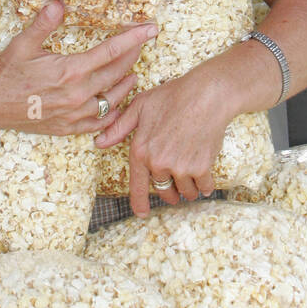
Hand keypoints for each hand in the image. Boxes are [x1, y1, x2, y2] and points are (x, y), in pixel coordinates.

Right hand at [0, 1, 157, 135]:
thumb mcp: (23, 43)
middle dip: (132, 56)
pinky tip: (115, 104)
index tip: (150, 29)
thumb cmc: (6, 72)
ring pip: (112, 99)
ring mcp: (74, 114)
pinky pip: (99, 122)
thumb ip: (44, 22)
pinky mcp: (68, 128)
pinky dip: (111, 113)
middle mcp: (77, 94)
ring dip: (125, 84)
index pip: (111, 51)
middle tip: (142, 44)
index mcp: (70, 71)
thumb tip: (59, 2)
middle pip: (117, 73)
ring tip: (133, 73)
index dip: (134, 39)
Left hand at [95, 66, 231, 215]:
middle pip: (164, 191)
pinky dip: (205, 184)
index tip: (142, 213)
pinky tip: (205, 175)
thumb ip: (120, 127)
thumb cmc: (173, 96)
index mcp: (141, 151)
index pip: (137, 186)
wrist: (206, 95)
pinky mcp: (201, 168)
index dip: (139, 203)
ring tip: (191, 172)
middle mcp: (159, 163)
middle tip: (175, 185)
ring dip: (188, 188)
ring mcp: (180, 167)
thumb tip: (99, 142)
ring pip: (185, 191)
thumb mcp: (140, 106)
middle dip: (170, 192)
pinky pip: (203, 187)